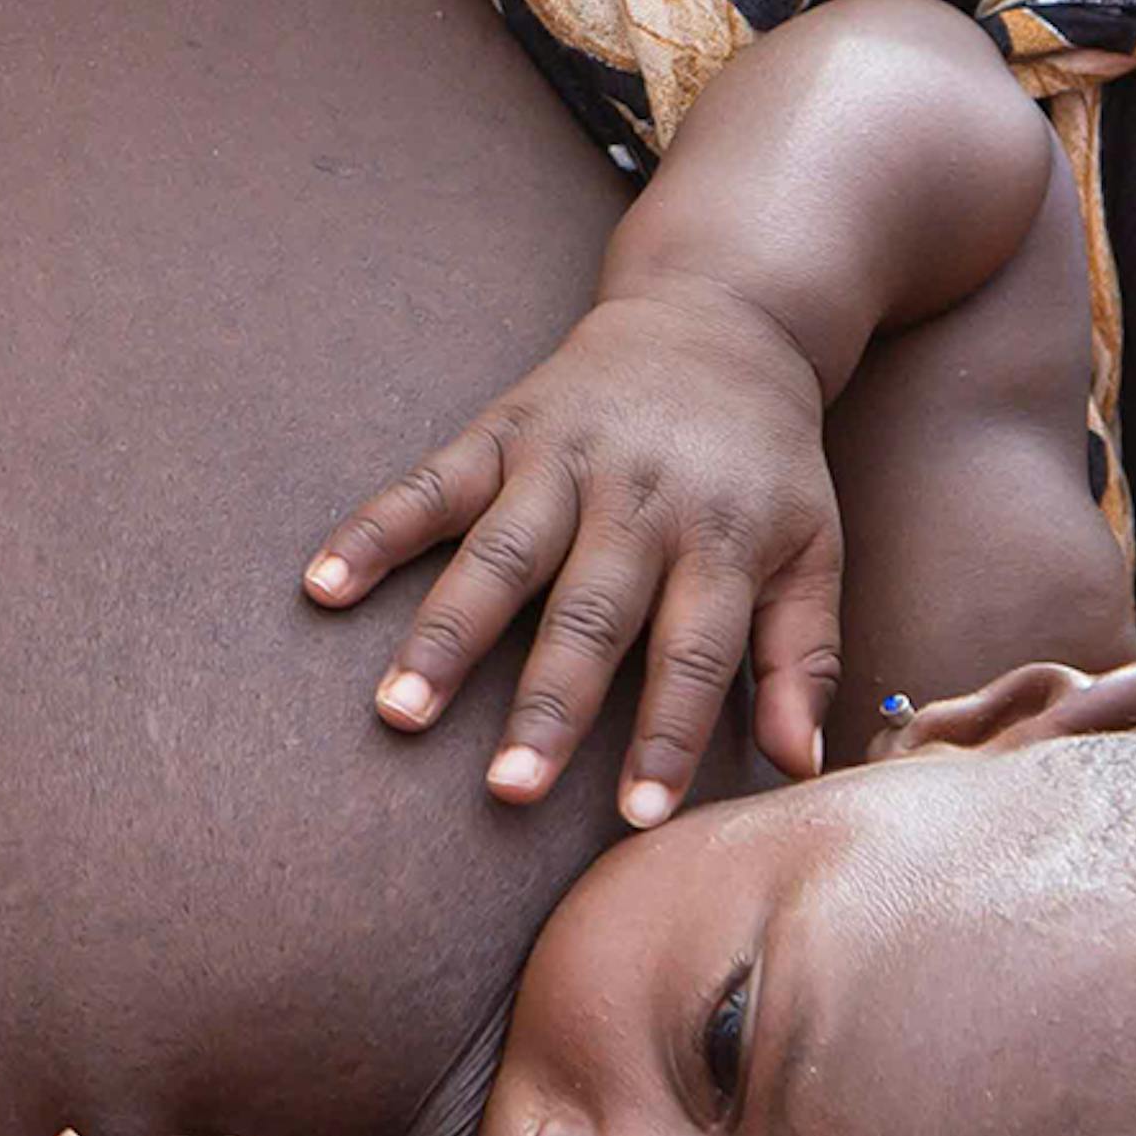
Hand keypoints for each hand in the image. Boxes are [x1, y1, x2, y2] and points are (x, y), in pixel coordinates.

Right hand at [299, 276, 850, 820]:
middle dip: (547, 705)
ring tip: (399, 711)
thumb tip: (797, 764)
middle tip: (506, 790)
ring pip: (499, 558)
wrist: (718, 319)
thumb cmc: (765, 464)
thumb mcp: (813, 548)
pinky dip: (373, 530)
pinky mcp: (502, 431)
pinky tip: (322, 584)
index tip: (636, 816)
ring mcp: (562, 463)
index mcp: (721, 538)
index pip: (695, 652)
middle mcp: (639, 502)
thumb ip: (804, 656)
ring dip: (447, 636)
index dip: (668, 734)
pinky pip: (429, 484)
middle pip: (590, 615)